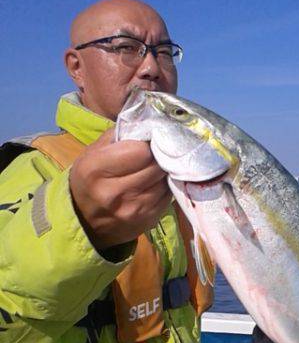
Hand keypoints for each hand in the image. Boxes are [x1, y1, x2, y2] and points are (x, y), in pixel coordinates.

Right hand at [69, 129, 170, 249]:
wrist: (85, 220)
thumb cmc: (90, 179)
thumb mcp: (93, 153)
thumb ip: (119, 135)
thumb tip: (149, 122)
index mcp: (96, 170)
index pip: (140, 150)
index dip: (148, 143)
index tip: (149, 140)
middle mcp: (114, 192)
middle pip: (155, 165)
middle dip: (159, 156)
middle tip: (157, 151)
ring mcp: (134, 209)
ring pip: (165, 180)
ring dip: (164, 171)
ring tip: (156, 166)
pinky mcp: (148, 220)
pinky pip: (168, 195)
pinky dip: (165, 186)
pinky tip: (156, 182)